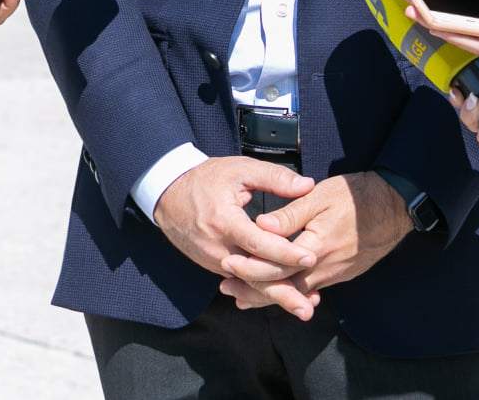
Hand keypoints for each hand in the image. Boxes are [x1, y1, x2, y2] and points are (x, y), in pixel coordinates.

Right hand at [154, 158, 317, 316]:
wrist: (167, 194)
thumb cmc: (205, 179)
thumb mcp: (239, 170)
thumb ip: (274, 177)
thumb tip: (306, 185)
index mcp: (225, 221)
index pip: (259, 244)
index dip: (285, 252)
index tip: (310, 257)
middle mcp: (218, 247)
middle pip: (255, 276)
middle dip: (284, 292)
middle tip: (310, 306)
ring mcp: (213, 260)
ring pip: (248, 283)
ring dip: (276, 296)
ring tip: (302, 307)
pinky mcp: (212, 265)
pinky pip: (240, 281)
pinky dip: (261, 289)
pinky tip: (283, 295)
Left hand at [218, 172, 409, 314]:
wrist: (394, 205)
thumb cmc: (356, 196)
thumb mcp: (319, 197)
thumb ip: (289, 214)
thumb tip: (260, 226)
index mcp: (316, 248)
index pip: (276, 267)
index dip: (250, 268)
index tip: (228, 265)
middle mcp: (325, 268)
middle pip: (284, 287)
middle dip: (253, 290)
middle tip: (227, 290)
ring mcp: (335, 274)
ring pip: (296, 292)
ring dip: (269, 294)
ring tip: (243, 297)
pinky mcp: (341, 273)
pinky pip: (311, 288)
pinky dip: (290, 291)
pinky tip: (278, 292)